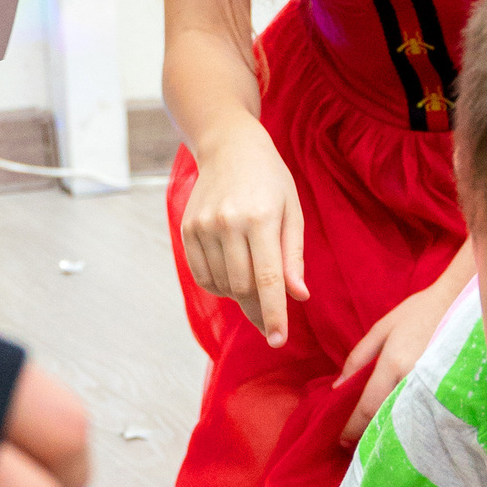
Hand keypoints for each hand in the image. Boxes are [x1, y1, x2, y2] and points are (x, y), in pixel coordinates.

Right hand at [179, 122, 308, 343]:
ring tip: (252, 277)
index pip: (267, 279)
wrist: (228, 146)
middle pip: (242, 288)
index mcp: (260, 218)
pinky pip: (203, 276)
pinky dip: (219, 285)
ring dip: (240, 295)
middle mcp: (227, 223)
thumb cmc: (270, 180)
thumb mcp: (293, 212)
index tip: (277, 340)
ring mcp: (203, 227)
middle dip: (259, 308)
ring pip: (222, 285)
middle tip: (270, 313)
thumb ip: (293, 257)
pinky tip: (232, 272)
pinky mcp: (187, 230)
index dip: (274, 314)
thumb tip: (299, 296)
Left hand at [336, 261, 468, 444]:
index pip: (368, 407)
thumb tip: (338, 387)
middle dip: (370, 434)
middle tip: (357, 444)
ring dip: (389, 430)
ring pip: (405, 420)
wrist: (459, 301)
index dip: (353, 429)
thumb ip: (358, 358)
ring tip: (377, 436)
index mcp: (394, 364)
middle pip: (386, 419)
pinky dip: (409, 421)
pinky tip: (403, 424)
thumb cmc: (418, 312)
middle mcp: (413, 380)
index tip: (342, 442)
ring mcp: (433, 387)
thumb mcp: (382, 328)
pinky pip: (423, 412)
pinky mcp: (447, 390)